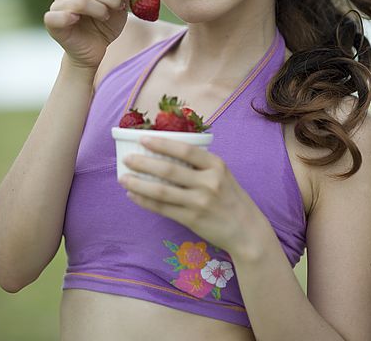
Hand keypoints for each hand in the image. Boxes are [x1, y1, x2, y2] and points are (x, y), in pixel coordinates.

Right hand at [44, 0, 136, 68]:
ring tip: (105, 16)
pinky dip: (69, 17)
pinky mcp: (51, 22)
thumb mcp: (119, 6)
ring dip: (99, 9)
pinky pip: (57, 16)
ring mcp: (56, 5)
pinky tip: (77, 20)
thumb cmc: (105, 24)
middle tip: (120, 7)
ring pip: (81, 0)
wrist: (95, 49)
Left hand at [119, 137, 267, 257]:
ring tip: (124, 178)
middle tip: (127, 158)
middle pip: (169, 170)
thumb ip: (201, 165)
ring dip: (138, 184)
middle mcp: (208, 182)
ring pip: (161, 191)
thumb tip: (167, 153)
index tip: (143, 139)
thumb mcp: (222, 175)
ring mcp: (199, 202)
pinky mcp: (192, 219)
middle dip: (144, 163)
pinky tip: (134, 196)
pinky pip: (162, 208)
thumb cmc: (231, 199)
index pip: (185, 150)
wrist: (247, 231)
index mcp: (216, 165)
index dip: (162, 143)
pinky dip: (145, 202)